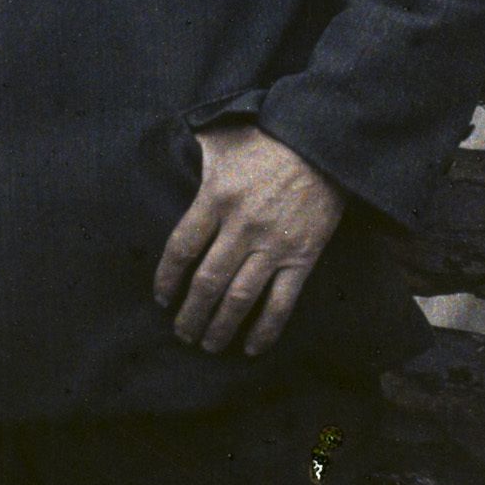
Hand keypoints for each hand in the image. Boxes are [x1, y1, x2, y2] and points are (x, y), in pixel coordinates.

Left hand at [154, 124, 345, 356]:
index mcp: (216, 197)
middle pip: (206, 282)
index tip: (162, 298)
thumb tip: (165, 152)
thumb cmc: (268, 137)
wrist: (323, 142)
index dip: (166, 279)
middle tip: (181, 333)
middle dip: (190, 314)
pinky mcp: (302, 257)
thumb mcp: (222, 137)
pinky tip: (251, 347)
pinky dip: (265, 329)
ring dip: (220, 327)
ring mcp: (273, 244)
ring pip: (239, 298)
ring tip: (208, 344)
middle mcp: (241, 226)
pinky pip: (281, 302)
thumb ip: (192, 150)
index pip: (181, 248)